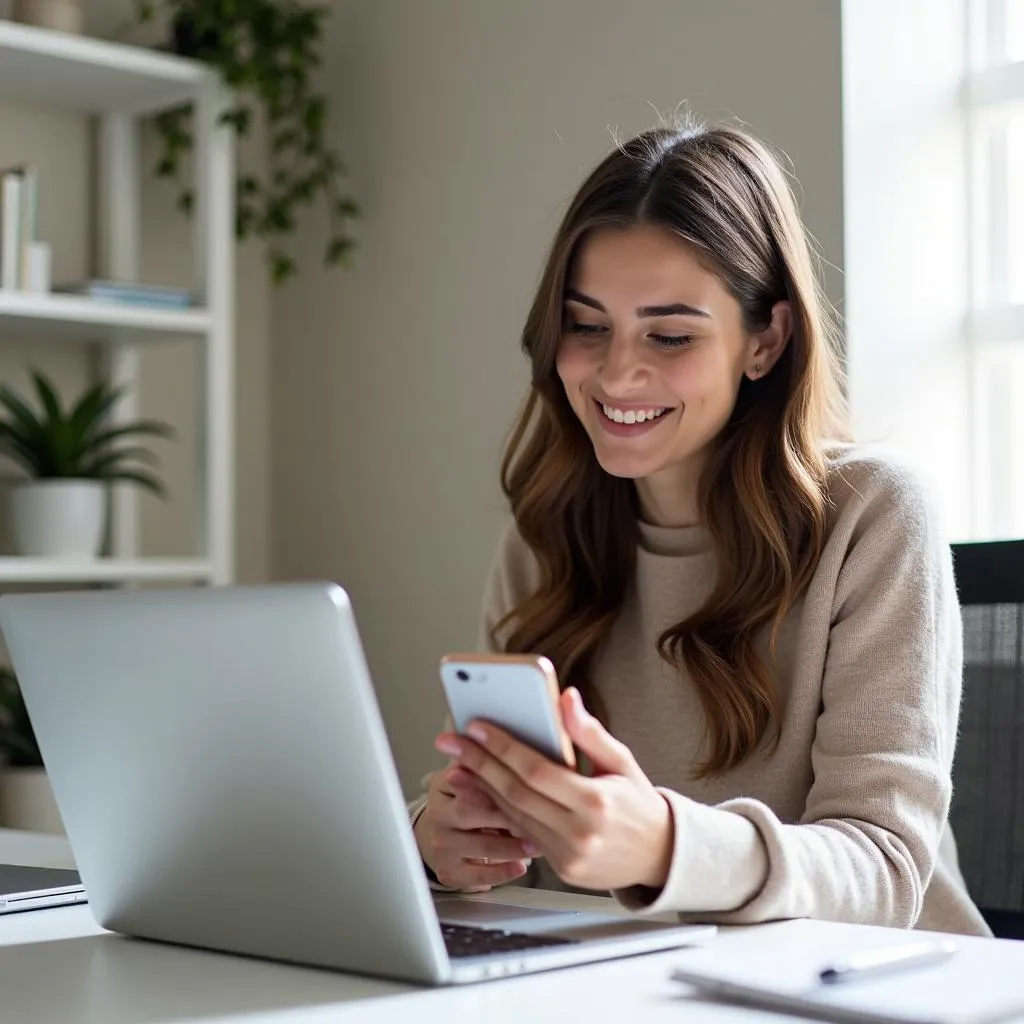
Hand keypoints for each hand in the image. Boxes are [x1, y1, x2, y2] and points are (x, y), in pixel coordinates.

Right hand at [413, 762, 535, 891]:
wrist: (442, 835)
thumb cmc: (470, 801)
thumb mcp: (471, 777)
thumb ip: (489, 764)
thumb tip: (519, 748)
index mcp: (443, 783)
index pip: (465, 778)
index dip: (493, 783)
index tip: (522, 785)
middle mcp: (437, 813)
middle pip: (469, 811)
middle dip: (505, 816)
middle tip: (538, 816)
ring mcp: (441, 845)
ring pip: (478, 846)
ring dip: (511, 846)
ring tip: (537, 845)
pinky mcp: (448, 871)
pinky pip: (476, 876)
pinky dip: (501, 872)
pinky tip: (520, 867)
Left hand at [435, 687, 673, 892]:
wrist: (661, 857)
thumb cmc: (640, 803)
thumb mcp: (623, 762)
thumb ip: (590, 732)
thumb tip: (566, 699)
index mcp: (597, 801)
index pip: (537, 771)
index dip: (503, 748)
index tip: (476, 727)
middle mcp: (580, 832)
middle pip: (516, 793)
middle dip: (479, 763)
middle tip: (450, 742)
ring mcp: (568, 856)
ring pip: (513, 816)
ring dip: (479, 789)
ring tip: (455, 765)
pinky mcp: (560, 869)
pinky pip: (522, 834)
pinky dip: (497, 812)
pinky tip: (478, 793)